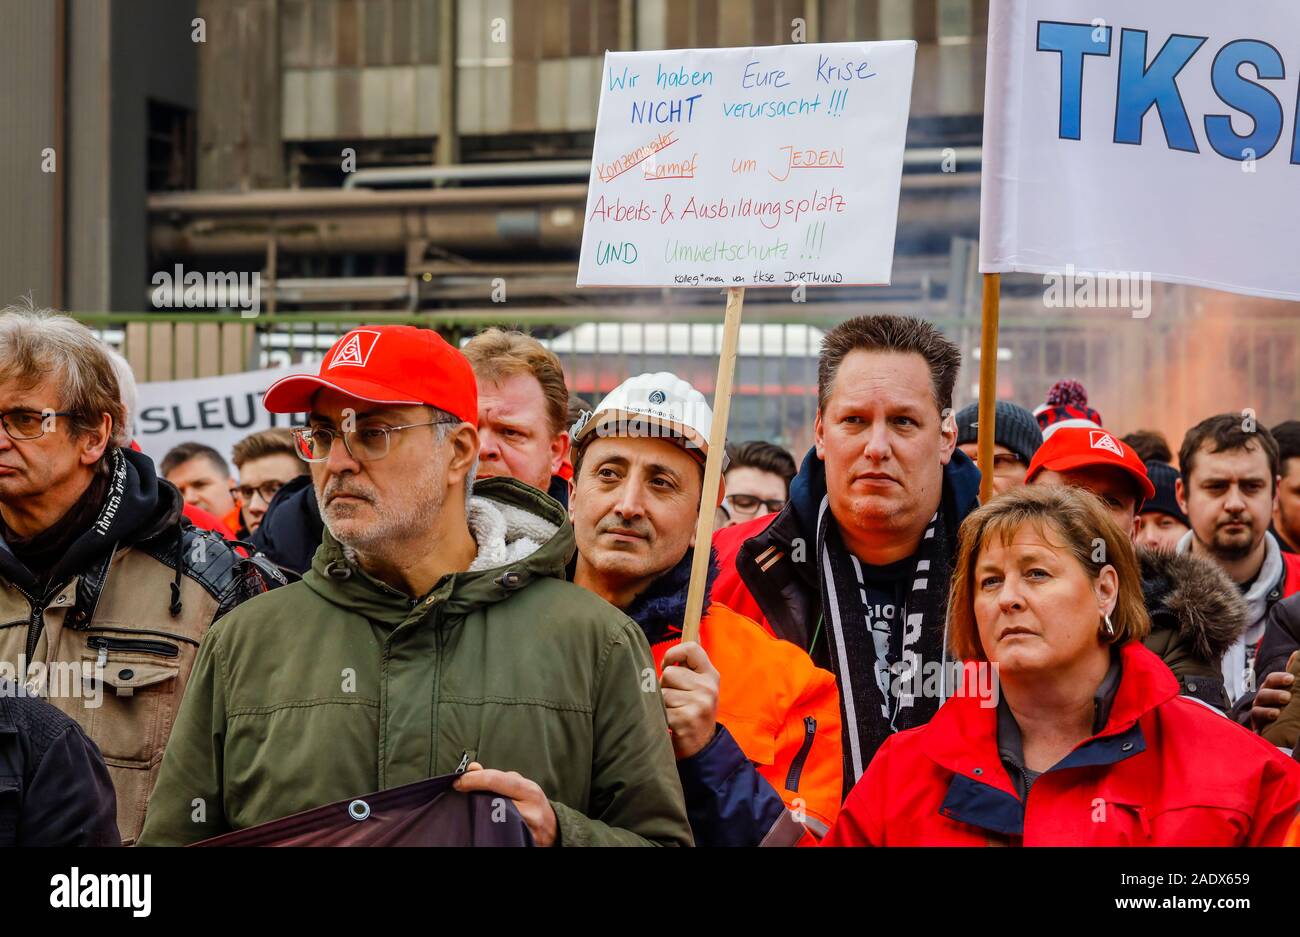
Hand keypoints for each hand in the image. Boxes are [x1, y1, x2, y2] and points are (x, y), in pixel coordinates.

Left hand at [453, 763, 557, 846]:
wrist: (553, 829)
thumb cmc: (533, 803)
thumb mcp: (521, 786)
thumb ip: (498, 777)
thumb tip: (473, 768)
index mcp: (529, 791)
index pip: (495, 780)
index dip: (473, 779)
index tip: (458, 781)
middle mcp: (528, 810)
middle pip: (490, 800)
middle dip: (473, 794)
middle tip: (460, 790)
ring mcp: (523, 829)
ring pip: (490, 818)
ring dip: (477, 810)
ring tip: (472, 805)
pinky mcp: (519, 842)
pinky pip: (496, 832)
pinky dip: (486, 824)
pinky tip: (481, 820)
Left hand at [660, 641, 720, 759]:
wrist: (702, 747)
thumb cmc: (694, 710)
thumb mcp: (700, 685)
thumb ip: (693, 662)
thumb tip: (694, 631)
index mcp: (711, 675)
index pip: (691, 649)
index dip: (673, 654)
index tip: (667, 666)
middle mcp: (708, 688)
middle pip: (670, 673)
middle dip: (665, 687)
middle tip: (675, 700)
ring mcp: (699, 704)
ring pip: (663, 692)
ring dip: (661, 704)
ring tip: (673, 712)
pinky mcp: (687, 719)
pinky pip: (660, 709)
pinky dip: (660, 718)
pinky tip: (671, 724)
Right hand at [1250, 661, 1296, 730]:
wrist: (1277, 730)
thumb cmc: (1285, 706)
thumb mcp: (1289, 690)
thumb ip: (1292, 675)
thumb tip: (1297, 654)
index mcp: (1271, 688)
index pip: (1272, 680)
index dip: (1280, 678)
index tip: (1291, 679)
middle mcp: (1263, 698)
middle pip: (1264, 692)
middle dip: (1275, 693)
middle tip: (1287, 697)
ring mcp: (1258, 710)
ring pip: (1259, 705)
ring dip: (1268, 707)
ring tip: (1279, 711)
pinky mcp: (1257, 724)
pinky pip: (1256, 719)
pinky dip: (1264, 718)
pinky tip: (1273, 718)